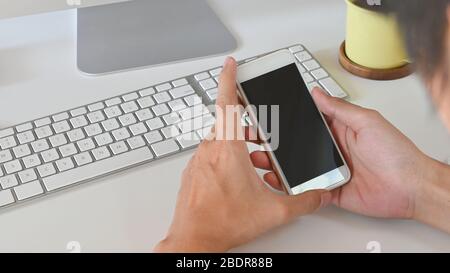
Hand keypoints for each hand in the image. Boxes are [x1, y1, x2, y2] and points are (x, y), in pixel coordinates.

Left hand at [154, 58, 330, 252]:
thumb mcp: (272, 211)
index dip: (229, 79)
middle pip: (230, 124)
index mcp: (227, 150)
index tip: (230, 64)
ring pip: (220, 140)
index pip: (227, 104)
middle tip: (262, 139)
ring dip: (239, 145)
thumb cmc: (222, 222)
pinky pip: (211, 154)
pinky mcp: (193, 172)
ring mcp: (198, 161)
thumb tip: (318, 195)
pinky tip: (238, 177)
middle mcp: (209, 151)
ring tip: (255, 163)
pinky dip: (226, 157)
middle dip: (249, 128)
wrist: (194, 240)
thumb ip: (302, 201)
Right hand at [252, 88, 433, 218]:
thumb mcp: (367, 122)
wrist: (411, 187)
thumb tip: (318, 93)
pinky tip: (277, 181)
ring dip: (277, 165)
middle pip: (296, 146)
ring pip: (296, 168)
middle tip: (255, 139)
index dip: (287, 120)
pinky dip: (291, 188)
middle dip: (275, 143)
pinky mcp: (329, 191)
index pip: (306, 123)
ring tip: (260, 159)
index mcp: (338, 130)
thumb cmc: (396, 153)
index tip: (269, 116)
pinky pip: (306, 190)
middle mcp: (330, 150)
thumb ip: (339, 109)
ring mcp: (328, 171)